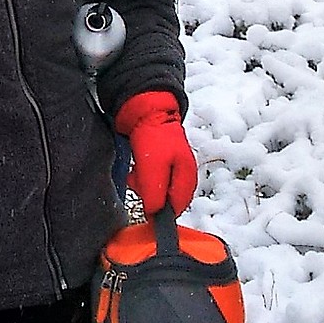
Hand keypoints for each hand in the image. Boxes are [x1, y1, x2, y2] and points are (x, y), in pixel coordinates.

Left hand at [113, 91, 196, 214]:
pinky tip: (136, 166)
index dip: (161, 210)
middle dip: (150, 194)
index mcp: (187, 176)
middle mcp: (182, 174)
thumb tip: (154, 212)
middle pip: (165, 199)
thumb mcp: (153, 167)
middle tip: (139, 182)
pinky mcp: (160, 162)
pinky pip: (149, 178)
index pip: (178, 206)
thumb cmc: (154, 136)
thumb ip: (155, 191)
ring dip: (142, 184)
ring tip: (136, 171)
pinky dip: (140, 175)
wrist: (147, 110)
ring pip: (155, 189)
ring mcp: (172, 168)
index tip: (146, 207)